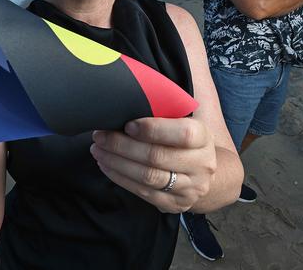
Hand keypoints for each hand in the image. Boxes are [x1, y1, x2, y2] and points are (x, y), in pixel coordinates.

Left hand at [90, 117, 215, 212]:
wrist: (203, 172)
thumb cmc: (182, 139)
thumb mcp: (183, 121)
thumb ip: (164, 111)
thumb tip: (127, 98)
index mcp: (204, 138)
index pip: (183, 133)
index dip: (153, 129)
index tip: (127, 124)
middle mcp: (202, 165)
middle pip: (157, 156)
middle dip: (122, 146)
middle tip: (100, 136)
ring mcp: (190, 188)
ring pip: (148, 177)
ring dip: (117, 163)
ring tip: (98, 150)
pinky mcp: (176, 205)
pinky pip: (143, 193)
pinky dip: (120, 178)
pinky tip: (106, 165)